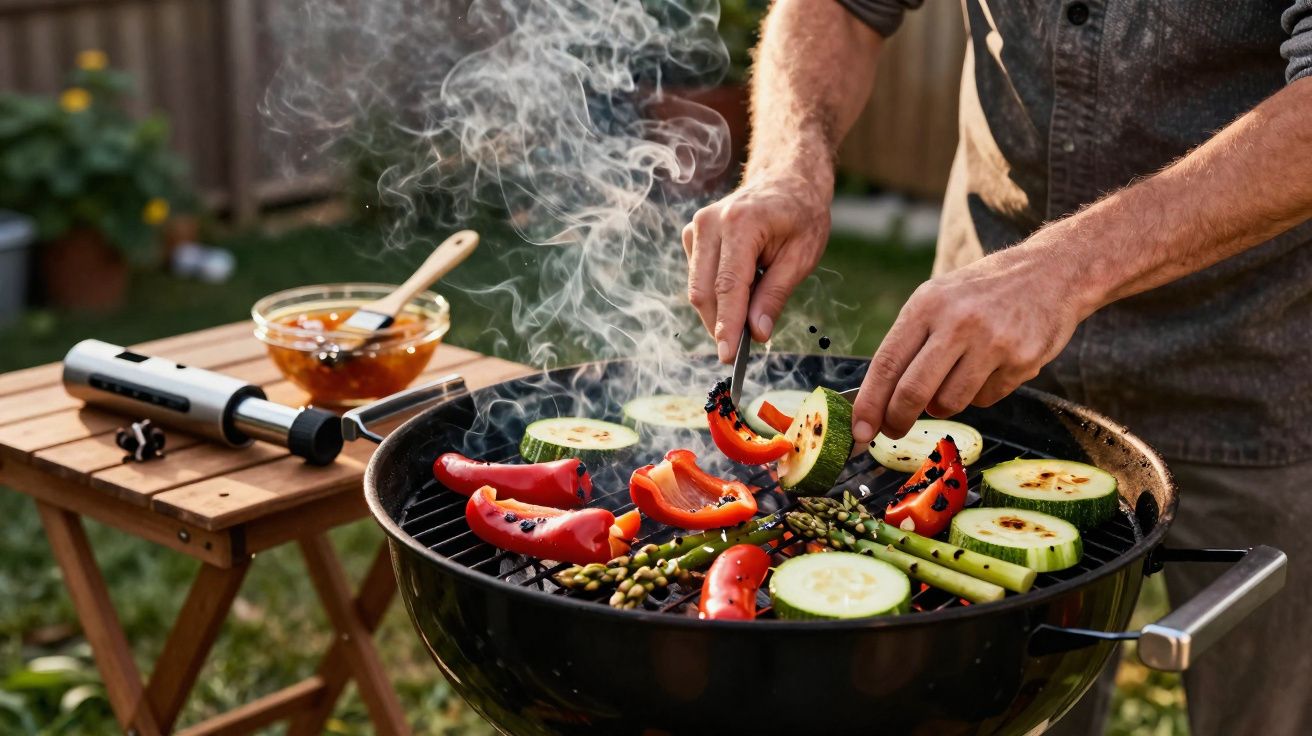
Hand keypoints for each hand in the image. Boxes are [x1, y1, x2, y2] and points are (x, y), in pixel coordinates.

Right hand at [683, 171, 831, 362]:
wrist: (786, 180)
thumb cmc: (801, 216)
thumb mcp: (801, 257)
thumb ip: (775, 295)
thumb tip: (756, 333)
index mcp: (741, 223)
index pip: (727, 286)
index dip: (726, 325)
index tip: (727, 357)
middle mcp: (710, 222)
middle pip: (704, 290)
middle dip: (719, 324)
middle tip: (740, 350)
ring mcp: (697, 226)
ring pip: (697, 287)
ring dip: (718, 311)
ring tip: (748, 311)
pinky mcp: (692, 234)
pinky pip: (698, 277)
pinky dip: (715, 295)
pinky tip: (740, 290)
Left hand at [849, 237, 1099, 445]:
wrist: (1053, 272)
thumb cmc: (984, 292)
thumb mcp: (939, 299)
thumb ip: (910, 343)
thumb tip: (878, 398)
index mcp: (928, 304)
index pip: (888, 363)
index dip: (870, 403)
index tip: (859, 430)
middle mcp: (959, 322)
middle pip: (914, 391)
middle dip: (897, 419)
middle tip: (893, 429)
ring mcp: (993, 343)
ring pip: (949, 403)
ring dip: (943, 405)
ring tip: (953, 379)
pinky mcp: (1022, 361)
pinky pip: (985, 400)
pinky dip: (979, 393)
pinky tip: (990, 366)